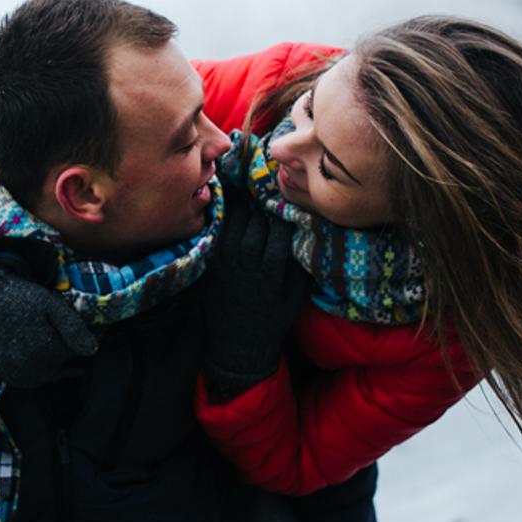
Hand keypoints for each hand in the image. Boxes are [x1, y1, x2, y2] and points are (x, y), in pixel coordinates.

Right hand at [0, 251, 97, 385]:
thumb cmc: (17, 297)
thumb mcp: (51, 305)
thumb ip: (73, 328)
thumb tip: (93, 350)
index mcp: (51, 349)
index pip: (77, 352)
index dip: (84, 342)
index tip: (90, 334)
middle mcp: (35, 366)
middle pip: (61, 367)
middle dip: (68, 357)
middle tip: (71, 346)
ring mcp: (16, 371)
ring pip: (43, 377)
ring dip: (52, 368)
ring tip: (55, 356)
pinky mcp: (1, 371)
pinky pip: (24, 380)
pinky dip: (33, 374)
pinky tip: (35, 362)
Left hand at [201, 181, 307, 399]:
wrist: (237, 344)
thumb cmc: (273, 319)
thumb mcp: (295, 297)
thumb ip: (300, 264)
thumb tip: (309, 229)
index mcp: (269, 276)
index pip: (278, 234)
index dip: (284, 212)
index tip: (290, 194)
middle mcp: (244, 266)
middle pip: (255, 224)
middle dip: (264, 201)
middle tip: (270, 177)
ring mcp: (224, 262)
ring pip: (234, 222)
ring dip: (243, 200)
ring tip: (251, 178)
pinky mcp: (211, 260)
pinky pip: (218, 228)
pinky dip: (225, 210)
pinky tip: (232, 194)